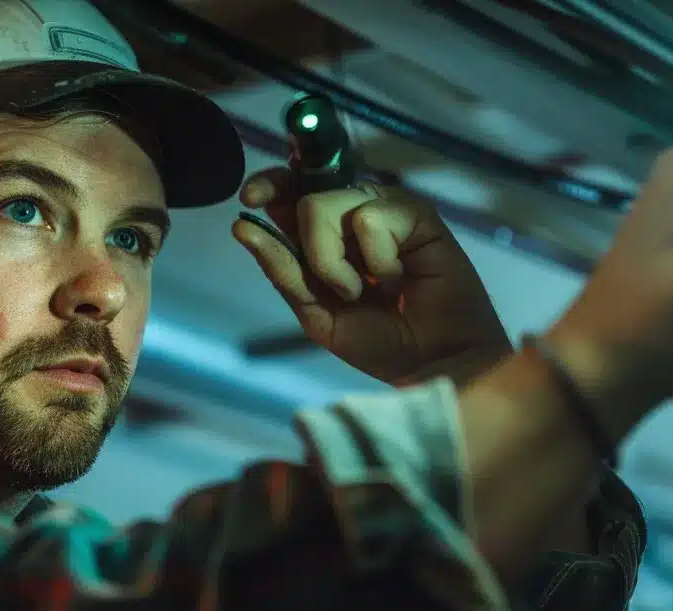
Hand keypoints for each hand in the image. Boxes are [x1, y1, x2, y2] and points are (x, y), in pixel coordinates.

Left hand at [233, 169, 510, 385]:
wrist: (430, 362)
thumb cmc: (380, 340)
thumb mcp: (316, 311)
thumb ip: (283, 269)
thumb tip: (242, 225)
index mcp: (326, 235)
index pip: (290, 191)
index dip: (269, 185)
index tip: (249, 199)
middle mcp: (351, 213)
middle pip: (303, 196)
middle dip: (310, 251)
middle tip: (342, 288)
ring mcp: (382, 209)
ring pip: (324, 204)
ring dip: (336, 262)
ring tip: (372, 291)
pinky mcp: (413, 211)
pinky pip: (368, 218)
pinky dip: (378, 260)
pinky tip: (399, 280)